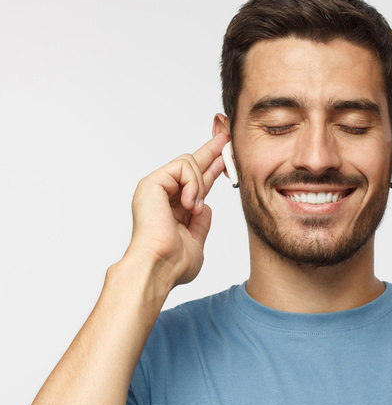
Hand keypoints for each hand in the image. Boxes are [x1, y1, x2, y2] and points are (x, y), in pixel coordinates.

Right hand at [124, 133, 227, 290]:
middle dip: (211, 150)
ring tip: (194, 207)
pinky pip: (183, 167)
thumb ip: (201, 221)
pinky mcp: (152, 182)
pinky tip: (190, 203)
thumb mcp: (196, 240)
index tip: (225, 158)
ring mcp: (156, 187)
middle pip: (190, 164)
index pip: (195, 181)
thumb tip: (205, 206)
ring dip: (200, 183)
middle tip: (226, 137)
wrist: (159, 267)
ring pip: (189, 162)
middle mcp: (162, 194)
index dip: (211, 168)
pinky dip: (192, 183)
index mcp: (172, 207)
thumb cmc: (173, 263)